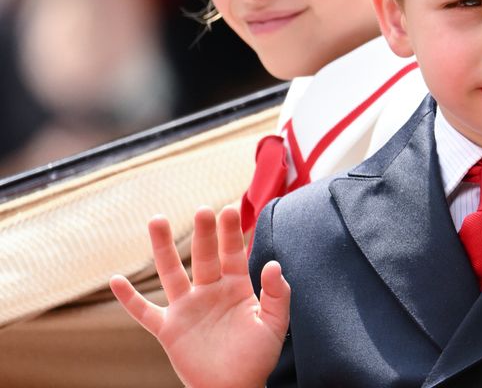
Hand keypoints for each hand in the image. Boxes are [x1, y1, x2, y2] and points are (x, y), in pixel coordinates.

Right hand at [110, 205, 289, 387]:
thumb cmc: (257, 357)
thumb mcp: (274, 324)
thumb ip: (278, 294)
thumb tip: (273, 264)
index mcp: (236, 288)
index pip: (233, 254)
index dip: (230, 233)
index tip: (228, 210)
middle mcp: (209, 292)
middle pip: (203, 256)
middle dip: (202, 234)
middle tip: (201, 210)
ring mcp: (187, 309)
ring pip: (171, 273)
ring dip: (163, 248)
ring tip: (156, 220)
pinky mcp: (169, 329)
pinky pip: (144, 312)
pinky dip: (129, 298)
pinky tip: (116, 280)